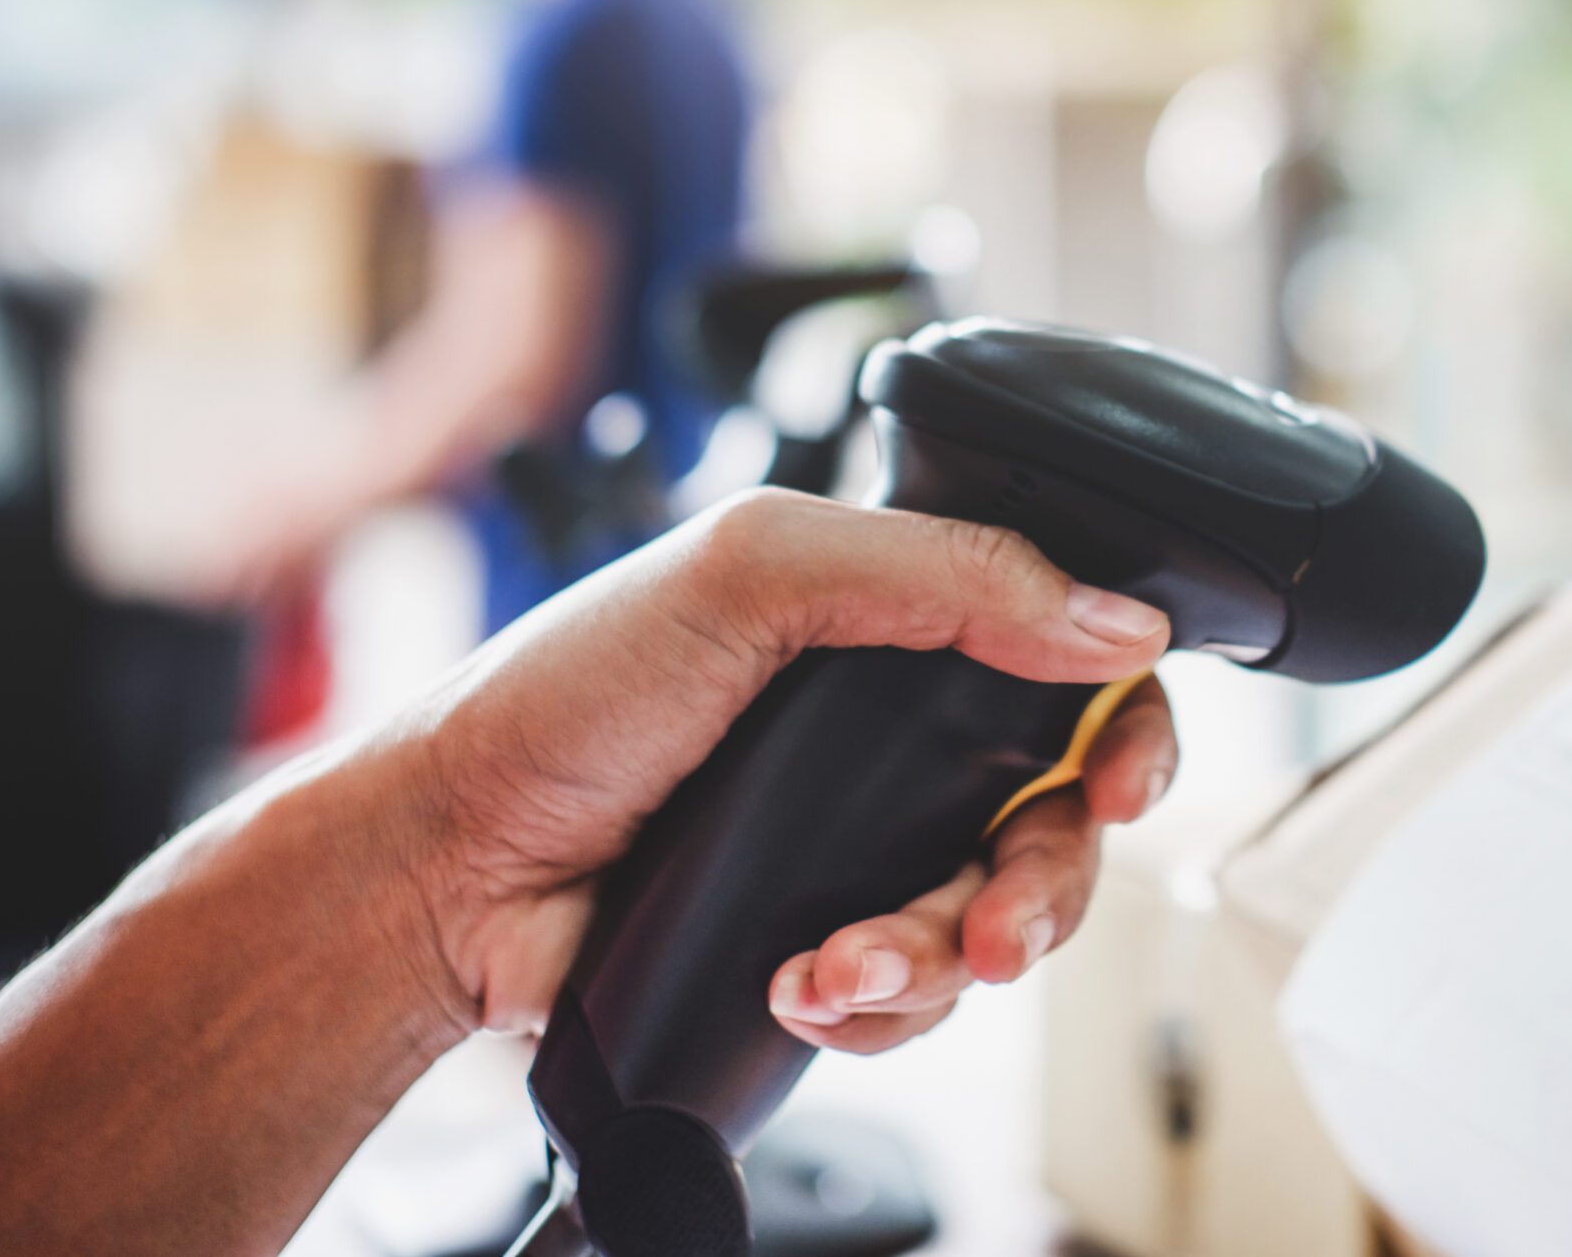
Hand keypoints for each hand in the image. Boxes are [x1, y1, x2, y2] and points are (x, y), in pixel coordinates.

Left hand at [396, 489, 1177, 1041]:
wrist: (447, 871)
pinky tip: (797, 986)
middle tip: (1008, 926)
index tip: (1123, 777)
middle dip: (1051, 882)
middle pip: (1059, 816)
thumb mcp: (754, 570)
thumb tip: (1115, 622)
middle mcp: (892, 738)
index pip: (1066, 659)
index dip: (1123, 723)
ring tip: (843, 965)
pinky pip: (916, 997)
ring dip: (941, 955)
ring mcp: (860, 849)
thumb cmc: (566, 694)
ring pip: (996, 921)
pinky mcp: (821, 944)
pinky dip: (874, 1002)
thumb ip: (946, 573)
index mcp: (890, 623)